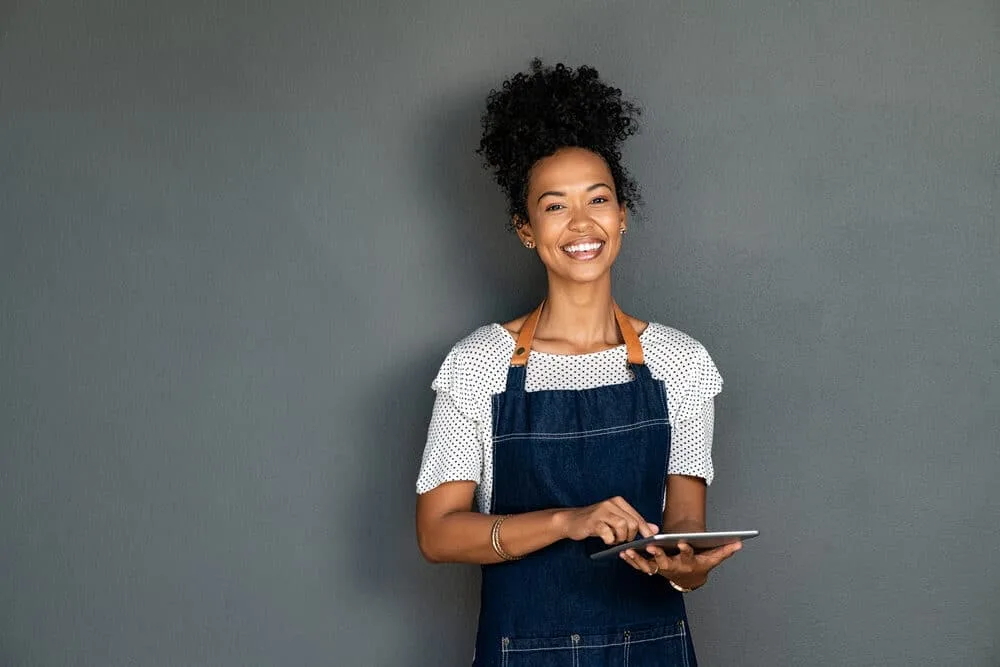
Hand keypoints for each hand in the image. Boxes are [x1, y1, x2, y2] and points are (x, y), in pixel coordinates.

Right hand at [557, 496, 658, 544]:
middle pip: (632, 524)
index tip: (648, 540)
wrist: (572, 521)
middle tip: (621, 540)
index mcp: (619, 502)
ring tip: (613, 539)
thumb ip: (635, 523)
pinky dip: (609, 540)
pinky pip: (608, 534)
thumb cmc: (596, 522)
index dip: (645, 531)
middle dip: (630, 537)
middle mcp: (611, 503)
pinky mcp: (593, 521)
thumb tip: (655, 528)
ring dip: (620, 539)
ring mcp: (602, 511)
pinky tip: (605, 539)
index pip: (638, 517)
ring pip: (622, 527)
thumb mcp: (616, 520)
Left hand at [620, 540, 741, 589]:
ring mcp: (661, 570)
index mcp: (688, 563)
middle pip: (665, 562)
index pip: (688, 556)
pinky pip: (639, 566)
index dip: (686, 550)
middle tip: (650, 546)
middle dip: (658, 555)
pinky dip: (631, 561)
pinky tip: (622, 553)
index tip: (682, 542)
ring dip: (638, 559)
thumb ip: (724, 550)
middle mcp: (674, 568)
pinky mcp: (651, 569)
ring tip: (629, 550)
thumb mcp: (712, 558)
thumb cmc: (700, 563)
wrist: (689, 578)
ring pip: (649, 566)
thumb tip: (739, 543)